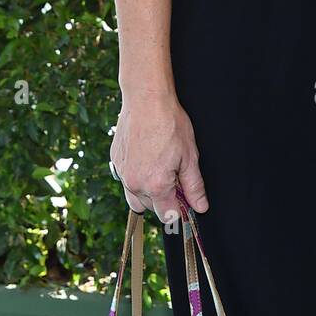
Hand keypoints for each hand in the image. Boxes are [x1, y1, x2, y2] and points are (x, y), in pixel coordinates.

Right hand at [110, 94, 208, 225]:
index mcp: (155, 186)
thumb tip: (200, 206)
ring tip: (161, 168)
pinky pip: (126, 179)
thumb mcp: (190, 156)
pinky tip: (148, 157)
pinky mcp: (115, 161)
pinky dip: (137, 175)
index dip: (180, 210)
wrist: (146, 100)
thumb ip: (194, 186)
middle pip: (151, 207)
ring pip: (135, 196)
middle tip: (176, 177)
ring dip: (148, 191)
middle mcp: (135, 184)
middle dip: (165, 199)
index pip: (168, 215)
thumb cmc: (170, 123)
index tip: (186, 200)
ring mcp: (122, 173)